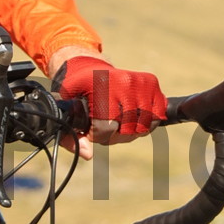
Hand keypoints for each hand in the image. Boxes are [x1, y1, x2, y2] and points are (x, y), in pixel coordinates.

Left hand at [53, 54, 167, 142]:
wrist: (88, 68)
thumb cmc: (75, 92)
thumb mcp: (66, 110)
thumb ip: (70, 137)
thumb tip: (89, 155)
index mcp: (101, 86)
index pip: (108, 127)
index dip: (99, 135)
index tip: (91, 129)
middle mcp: (124, 81)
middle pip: (128, 128)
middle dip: (115, 136)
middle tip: (105, 127)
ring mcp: (140, 81)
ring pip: (144, 124)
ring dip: (132, 131)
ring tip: (119, 123)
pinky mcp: (151, 82)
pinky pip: (157, 115)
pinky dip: (147, 122)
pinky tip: (133, 118)